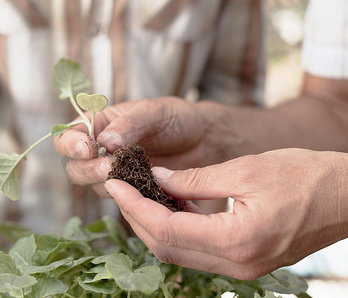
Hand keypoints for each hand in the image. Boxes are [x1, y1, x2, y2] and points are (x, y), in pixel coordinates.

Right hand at [55, 97, 223, 190]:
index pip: (68, 137)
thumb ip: (129, 125)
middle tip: (108, 166)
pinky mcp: (130, 191)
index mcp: (97, 125)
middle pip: (75, 167)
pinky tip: (140, 188)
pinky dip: (126, 195)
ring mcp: (114, 173)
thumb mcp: (153, 112)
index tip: (88, 147)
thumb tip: (105, 142)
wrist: (203, 140)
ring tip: (125, 175)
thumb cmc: (176, 118)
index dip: (71, 144)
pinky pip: (119, 197)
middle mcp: (100, 151)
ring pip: (94, 185)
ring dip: (105, 183)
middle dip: (87, 168)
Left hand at [104, 148, 347, 279]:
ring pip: (179, 251)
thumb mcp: (245, 170)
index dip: (134, 206)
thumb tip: (157, 179)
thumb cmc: (304, 176)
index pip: (166, 228)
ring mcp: (241, 269)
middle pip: (166, 246)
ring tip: (139, 193)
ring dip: (154, 223)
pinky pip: (198, 250)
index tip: (114, 183)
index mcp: (237, 241)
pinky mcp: (245, 262)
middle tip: (121, 187)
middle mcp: (236, 265)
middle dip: (137, 216)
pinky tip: (170, 205)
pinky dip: (177, 228)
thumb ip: (195, 180)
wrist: (346, 197)